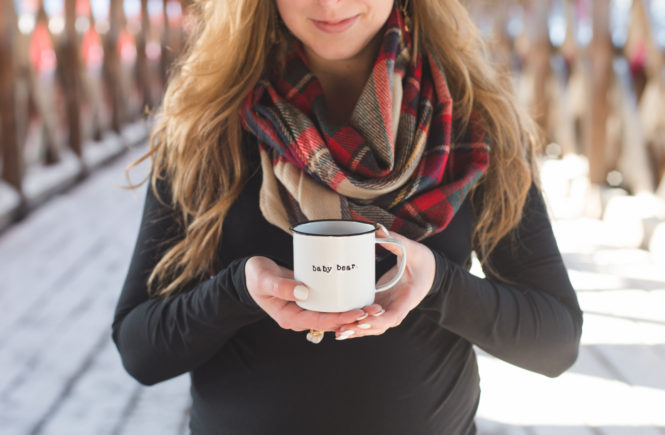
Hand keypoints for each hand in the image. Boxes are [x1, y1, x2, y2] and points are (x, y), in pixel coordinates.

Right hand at [245, 256, 365, 332]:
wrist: (253, 273)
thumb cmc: (256, 277)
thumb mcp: (264, 280)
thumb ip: (281, 287)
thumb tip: (304, 293)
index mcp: (289, 318)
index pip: (320, 321)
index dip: (340, 318)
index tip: (358, 313)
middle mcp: (300, 316)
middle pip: (330, 321)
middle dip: (351, 318)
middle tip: (373, 311)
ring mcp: (305, 309)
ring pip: (332, 314)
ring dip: (350, 311)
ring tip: (371, 307)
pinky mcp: (310, 299)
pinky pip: (328, 304)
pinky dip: (341, 301)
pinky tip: (356, 295)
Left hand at [333, 229, 435, 340]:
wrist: (430, 272)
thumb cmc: (423, 261)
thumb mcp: (412, 250)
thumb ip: (396, 241)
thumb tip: (378, 229)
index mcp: (408, 298)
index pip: (394, 315)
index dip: (378, 320)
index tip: (363, 317)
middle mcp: (398, 308)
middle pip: (379, 327)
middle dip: (361, 329)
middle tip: (343, 328)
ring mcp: (389, 310)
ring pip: (373, 327)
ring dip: (356, 331)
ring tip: (339, 332)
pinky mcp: (381, 307)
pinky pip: (368, 321)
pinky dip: (356, 326)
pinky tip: (341, 330)